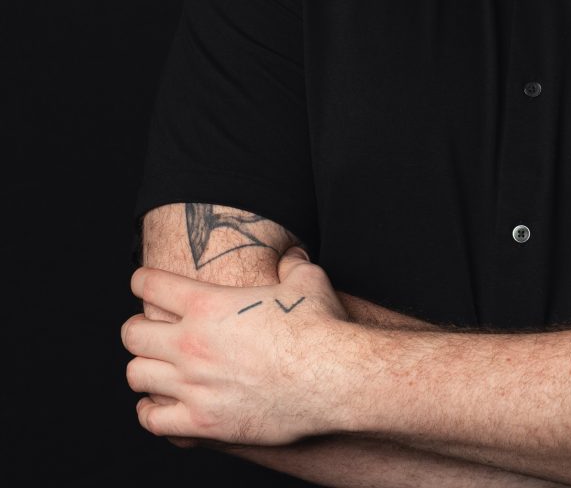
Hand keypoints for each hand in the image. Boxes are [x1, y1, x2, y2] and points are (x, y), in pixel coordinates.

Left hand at [122, 247, 350, 444]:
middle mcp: (191, 345)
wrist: (331, 379)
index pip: (151, 286)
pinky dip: (150, 411)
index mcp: (208, 305)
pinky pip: (152, 420)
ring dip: (143, 368)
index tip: (144, 283)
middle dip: (138, 328)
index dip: (144, 281)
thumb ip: (292, 264)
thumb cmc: (319, 327)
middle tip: (149, 328)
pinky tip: (159, 404)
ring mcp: (193, 386)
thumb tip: (292, 254)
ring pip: (136, 376)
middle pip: (132, 333)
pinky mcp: (201, 423)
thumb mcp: (307, 281)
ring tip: (155, 367)